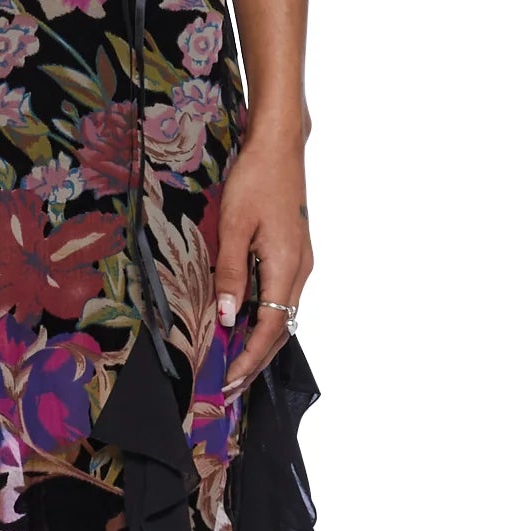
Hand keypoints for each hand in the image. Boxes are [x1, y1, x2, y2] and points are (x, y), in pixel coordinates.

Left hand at [212, 130, 313, 398]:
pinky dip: (265, 316)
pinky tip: (246, 320)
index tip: (228, 380)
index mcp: (287, 266)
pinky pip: (282, 295)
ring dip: (261, 340)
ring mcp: (301, 261)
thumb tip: (229, 318)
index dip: (249, 357)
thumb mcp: (234, 224)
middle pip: (282, 328)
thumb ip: (231, 272)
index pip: (271, 327)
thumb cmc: (255, 179)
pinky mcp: (295, 251)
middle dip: (256, 359)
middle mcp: (301, 270)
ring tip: (234, 361)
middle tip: (229, 386)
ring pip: (284, 313)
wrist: (280, 145)